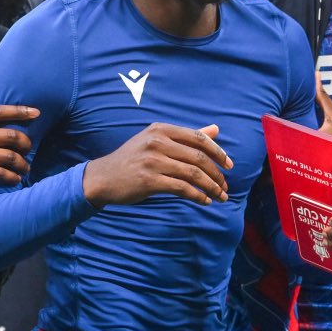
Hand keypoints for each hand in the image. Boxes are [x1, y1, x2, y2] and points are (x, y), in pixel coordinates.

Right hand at [0, 105, 39, 200]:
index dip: (19, 111)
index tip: (36, 113)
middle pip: (10, 135)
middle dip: (25, 144)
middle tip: (29, 150)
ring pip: (10, 156)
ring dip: (22, 164)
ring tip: (24, 169)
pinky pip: (1, 174)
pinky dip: (12, 178)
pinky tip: (15, 180)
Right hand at [82, 123, 231, 206]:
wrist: (102, 178)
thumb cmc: (132, 160)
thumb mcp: (156, 142)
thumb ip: (186, 137)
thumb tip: (216, 129)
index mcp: (160, 129)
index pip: (198, 138)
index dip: (218, 152)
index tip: (229, 165)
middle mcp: (157, 142)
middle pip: (198, 157)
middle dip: (217, 173)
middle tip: (226, 186)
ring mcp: (152, 161)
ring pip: (193, 173)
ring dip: (211, 187)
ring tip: (220, 196)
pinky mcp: (149, 180)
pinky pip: (182, 188)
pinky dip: (198, 196)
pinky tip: (205, 201)